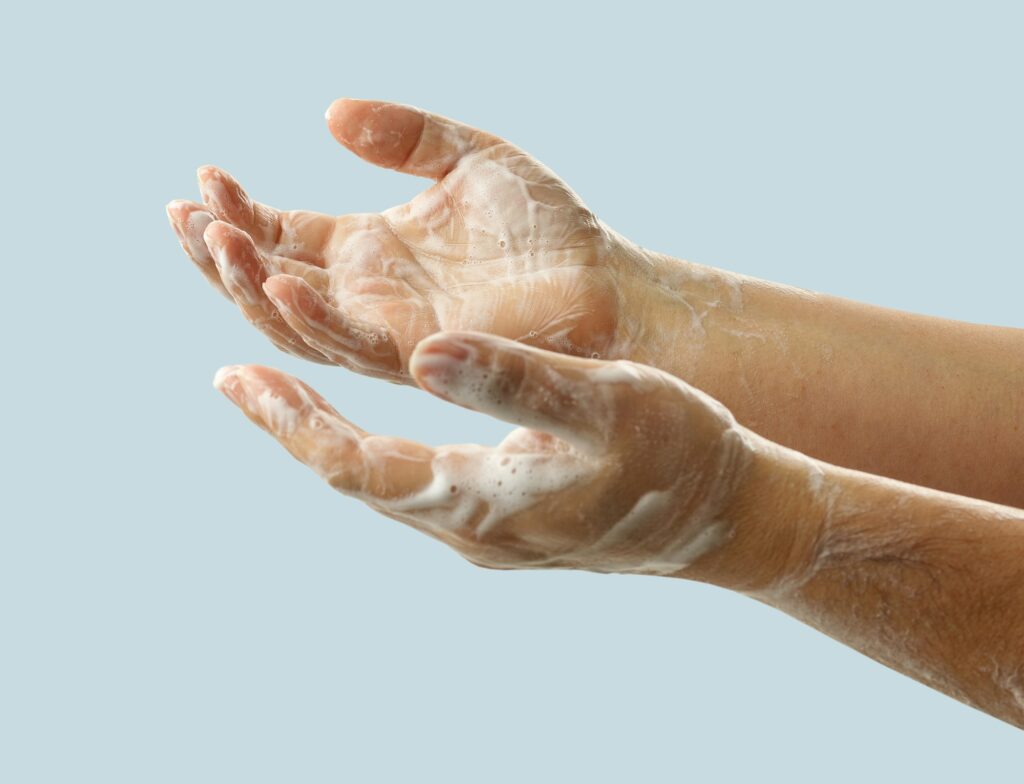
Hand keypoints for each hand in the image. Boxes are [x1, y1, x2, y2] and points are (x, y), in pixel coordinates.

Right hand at [167, 98, 656, 382]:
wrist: (608, 287)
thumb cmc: (548, 228)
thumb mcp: (470, 156)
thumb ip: (405, 134)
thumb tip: (330, 113)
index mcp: (369, 249)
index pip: (282, 234)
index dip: (238, 212)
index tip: (203, 177)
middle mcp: (367, 295)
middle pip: (269, 282)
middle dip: (218, 254)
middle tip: (179, 213)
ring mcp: (389, 330)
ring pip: (295, 321)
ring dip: (249, 285)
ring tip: (213, 239)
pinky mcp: (421, 357)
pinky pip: (352, 345)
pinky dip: (312, 318)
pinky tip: (283, 282)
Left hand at [213, 332, 755, 575]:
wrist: (723, 516)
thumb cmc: (674, 454)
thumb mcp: (602, 403)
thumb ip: (513, 381)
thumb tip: (425, 353)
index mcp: (478, 501)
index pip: (352, 465)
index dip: (291, 421)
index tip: (239, 375)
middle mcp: (466, 529)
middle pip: (352, 479)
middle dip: (293, 426)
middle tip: (239, 377)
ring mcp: (484, 533)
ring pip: (379, 485)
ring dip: (328, 437)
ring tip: (283, 391)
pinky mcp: (503, 523)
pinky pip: (412, 485)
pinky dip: (373, 448)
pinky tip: (367, 424)